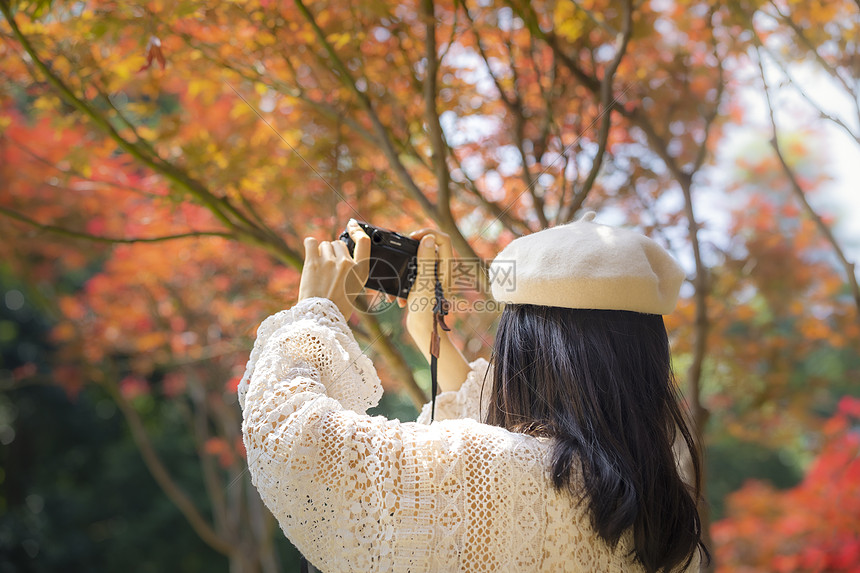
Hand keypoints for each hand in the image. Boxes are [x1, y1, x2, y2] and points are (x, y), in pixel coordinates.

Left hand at [297, 219, 369, 319]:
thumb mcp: (354, 289)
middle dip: (333, 253)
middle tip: (328, 269)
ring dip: (321, 254)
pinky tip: (310, 253)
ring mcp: (330, 262)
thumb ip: (351, 270)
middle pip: (339, 244)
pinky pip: (311, 242)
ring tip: (319, 270)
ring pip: (324, 245)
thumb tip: (341, 254)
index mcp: (360, 271)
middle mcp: (347, 264)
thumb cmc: (337, 306)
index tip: (352, 225)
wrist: (320, 318)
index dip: (357, 230)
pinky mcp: (313, 262)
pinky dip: (310, 245)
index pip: (364, 241)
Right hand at [403, 228, 453, 342]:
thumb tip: (428, 238)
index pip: (443, 239)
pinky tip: (399, 293)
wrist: (423, 332)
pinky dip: (404, 279)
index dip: (428, 233)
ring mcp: (432, 277)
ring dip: (406, 266)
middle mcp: (441, 270)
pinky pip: (412, 272)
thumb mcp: (425, 283)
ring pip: (418, 259)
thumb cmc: (427, 310)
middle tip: (402, 253)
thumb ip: (427, 260)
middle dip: (413, 249)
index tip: (413, 239)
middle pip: (429, 246)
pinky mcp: (422, 284)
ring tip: (398, 277)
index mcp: (446, 268)